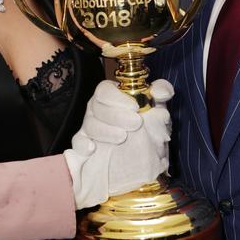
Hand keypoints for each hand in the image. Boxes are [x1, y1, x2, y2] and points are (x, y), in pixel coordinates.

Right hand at [64, 79, 173, 209]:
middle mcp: (96, 109)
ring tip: (122, 138)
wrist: (142, 145)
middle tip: (136, 123)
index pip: (105, 90)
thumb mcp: (156, 104)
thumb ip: (161, 91)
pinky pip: (78, 142)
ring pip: (90, 125)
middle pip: (97, 107)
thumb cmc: (145, 119)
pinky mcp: (84, 143)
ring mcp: (89, 126)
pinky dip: (83, 145)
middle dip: (116, 116)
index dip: (118, 98)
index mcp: (110, 95)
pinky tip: (93, 149)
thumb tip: (161, 92)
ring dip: (105, 131)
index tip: (135, 107)